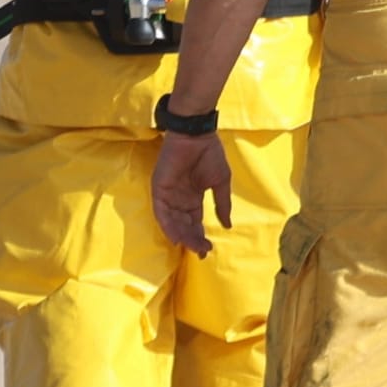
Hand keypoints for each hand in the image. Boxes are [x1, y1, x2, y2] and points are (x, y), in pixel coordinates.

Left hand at [152, 132, 232, 255]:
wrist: (196, 136)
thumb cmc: (210, 154)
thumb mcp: (221, 181)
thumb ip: (222, 204)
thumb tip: (228, 226)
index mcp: (193, 198)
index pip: (194, 222)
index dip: (200, 236)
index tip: (208, 249)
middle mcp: (179, 200)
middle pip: (184, 226)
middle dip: (192, 240)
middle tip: (202, 251)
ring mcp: (168, 196)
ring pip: (173, 223)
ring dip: (183, 236)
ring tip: (194, 246)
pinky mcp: (159, 191)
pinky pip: (162, 213)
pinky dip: (169, 226)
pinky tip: (177, 237)